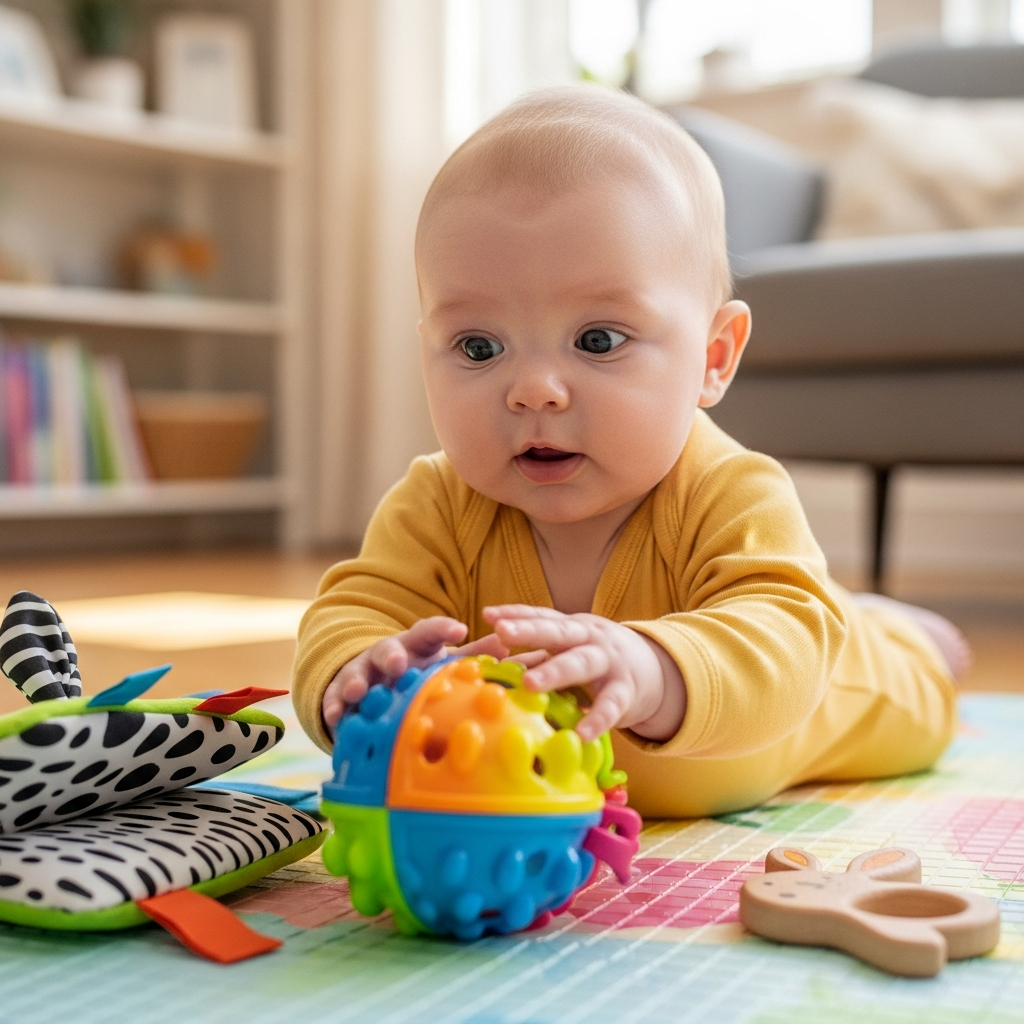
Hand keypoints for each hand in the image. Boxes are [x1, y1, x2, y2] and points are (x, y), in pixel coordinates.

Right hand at [321, 617, 508, 730]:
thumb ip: (471, 654)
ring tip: (357, 691)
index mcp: (416, 646)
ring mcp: (362, 673)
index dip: (443, 628)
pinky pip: (335, 699)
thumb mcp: (441, 660)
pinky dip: (335, 707)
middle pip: (389, 649)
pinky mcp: (341, 694)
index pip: (428, 632)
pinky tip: (336, 717)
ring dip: (356, 681)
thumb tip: (508, 643)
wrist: (371, 679)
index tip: (460, 628)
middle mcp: (388, 655)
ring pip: (357, 673)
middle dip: (391, 656)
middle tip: (398, 665)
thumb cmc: (416, 670)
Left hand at [483, 605, 685, 741]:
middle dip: (529, 631)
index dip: (516, 614)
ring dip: (554, 671)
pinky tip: (581, 733)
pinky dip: (597, 719)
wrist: (653, 669)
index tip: (488, 614)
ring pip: (580, 663)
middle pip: (557, 632)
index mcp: (572, 628)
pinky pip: (610, 705)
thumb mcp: (569, 652)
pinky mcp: (625, 691)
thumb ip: (534, 657)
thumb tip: (490, 668)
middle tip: (501, 632)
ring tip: (528, 683)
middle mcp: (590, 638)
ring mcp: (609, 663)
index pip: (542, 616)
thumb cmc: (595, 661)